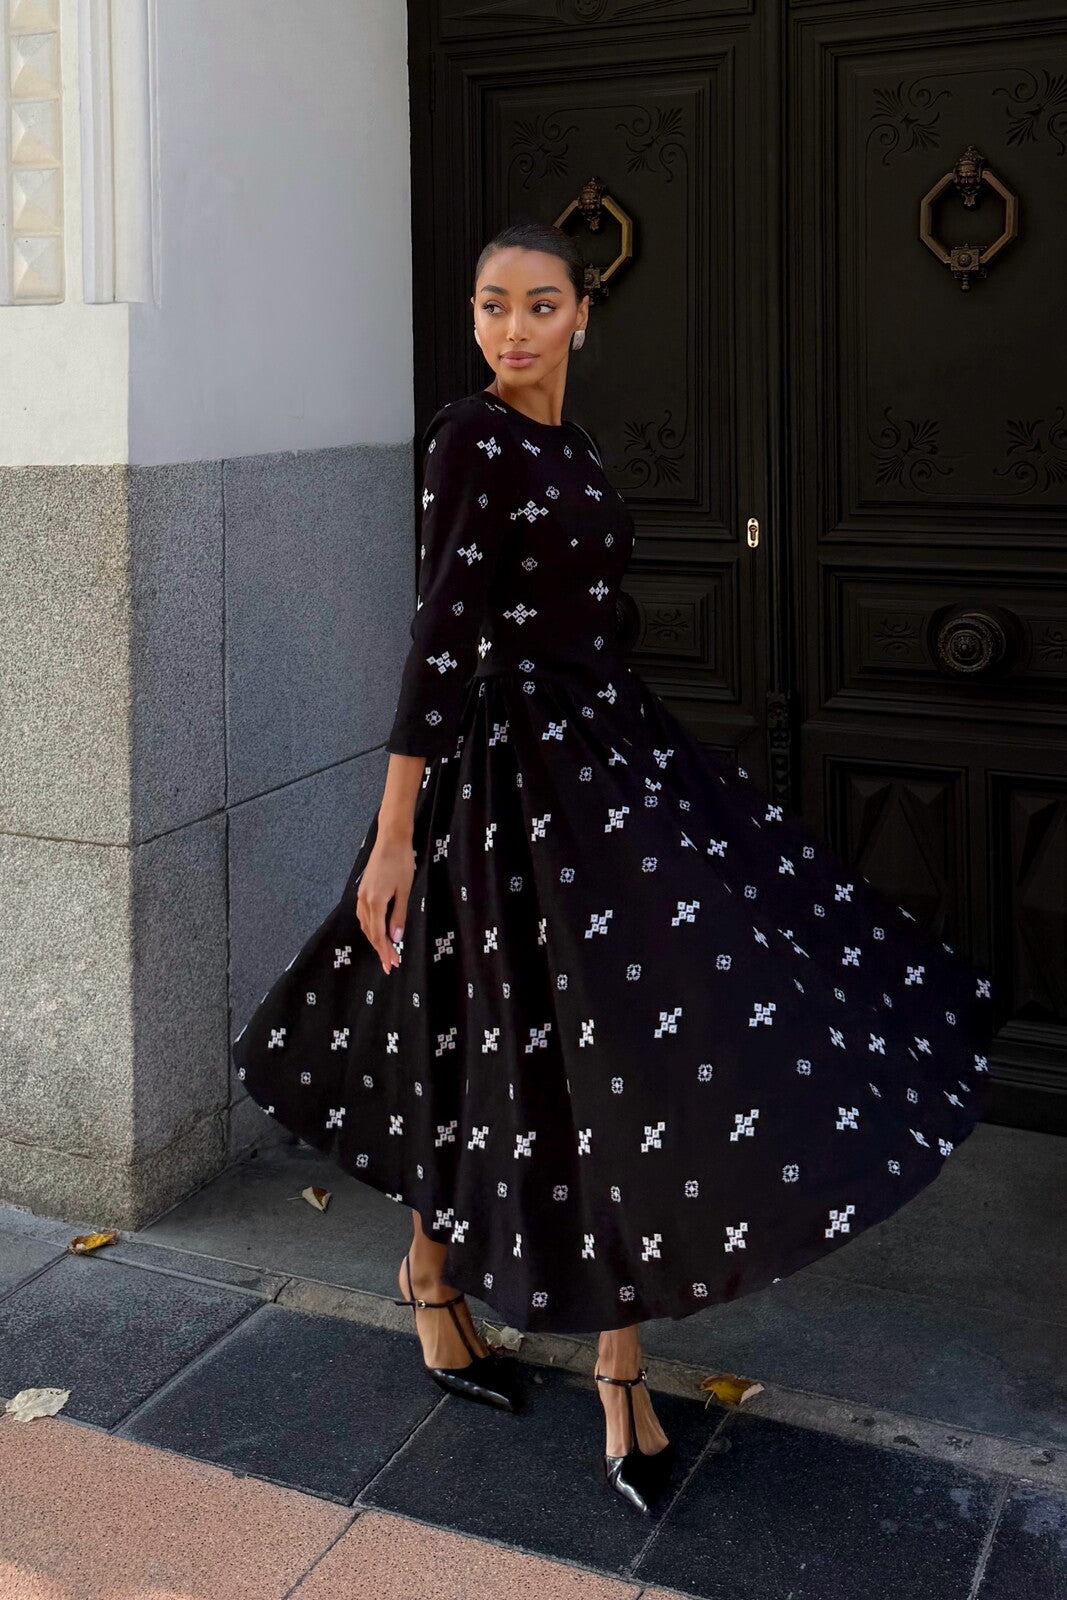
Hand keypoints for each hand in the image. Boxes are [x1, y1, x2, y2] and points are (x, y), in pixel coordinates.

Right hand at [356, 833, 413, 974]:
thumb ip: (398, 916)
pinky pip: (363, 915)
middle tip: (391, 963)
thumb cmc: (401, 863)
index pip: (379, 935)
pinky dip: (370, 927)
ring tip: (386, 951)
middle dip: (380, 949)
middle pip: (370, 932)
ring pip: (365, 924)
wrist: (391, 840)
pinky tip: (376, 931)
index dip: (385, 951)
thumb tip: (396, 938)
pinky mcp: (362, 890)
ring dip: (374, 939)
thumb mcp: (404, 891)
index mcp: (374, 902)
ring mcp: (361, 895)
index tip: (392, 964)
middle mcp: (363, 901)